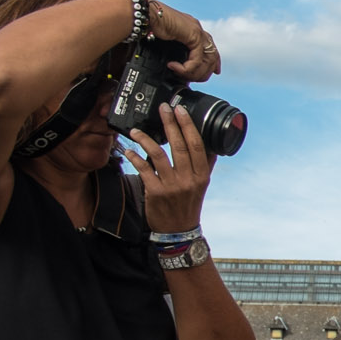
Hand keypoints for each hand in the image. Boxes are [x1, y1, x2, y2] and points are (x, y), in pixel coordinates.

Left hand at [123, 102, 214, 234]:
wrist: (178, 231)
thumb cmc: (188, 206)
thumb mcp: (202, 186)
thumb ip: (205, 165)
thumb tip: (210, 145)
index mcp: (202, 176)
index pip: (197, 145)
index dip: (188, 126)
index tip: (181, 110)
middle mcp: (188, 179)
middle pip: (179, 146)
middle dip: (170, 123)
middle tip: (163, 108)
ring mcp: (171, 186)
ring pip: (158, 155)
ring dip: (146, 139)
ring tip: (136, 130)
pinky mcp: (155, 192)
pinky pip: (144, 169)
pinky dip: (135, 157)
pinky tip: (129, 149)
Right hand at [147, 0, 220, 80]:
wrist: (145, 15)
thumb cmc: (151, 25)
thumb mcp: (168, 41)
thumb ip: (177, 52)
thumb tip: (176, 66)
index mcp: (192, 29)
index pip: (211, 49)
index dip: (213, 63)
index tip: (211, 73)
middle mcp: (197, 29)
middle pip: (212, 57)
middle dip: (204, 72)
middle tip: (189, 79)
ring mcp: (197, 31)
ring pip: (208, 60)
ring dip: (195, 73)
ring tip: (180, 74)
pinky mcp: (194, 35)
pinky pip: (197, 59)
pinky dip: (186, 68)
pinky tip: (173, 67)